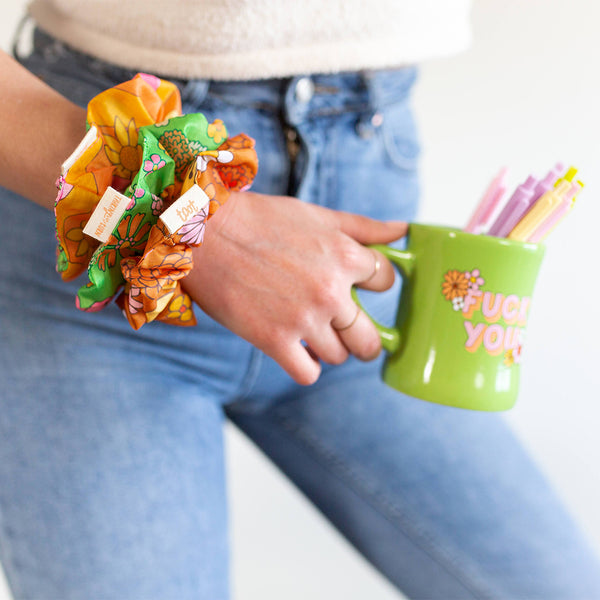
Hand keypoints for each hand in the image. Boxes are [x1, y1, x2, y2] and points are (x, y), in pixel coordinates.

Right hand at [183, 191, 406, 384]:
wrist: (204, 233)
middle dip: (363, 337)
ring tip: (311, 332)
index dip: (373, 285)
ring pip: (340, 356)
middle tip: (349, 332)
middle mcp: (331, 292)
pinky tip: (297, 351)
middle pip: (370, 338)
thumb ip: (364, 227)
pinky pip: (309, 374)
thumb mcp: (318, 215)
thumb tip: (404, 231)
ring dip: (329, 348)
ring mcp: (303, 320)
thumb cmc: (261, 220)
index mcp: (346, 256)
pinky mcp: (274, 341)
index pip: (387, 283)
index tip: (358, 286)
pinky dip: (306, 367)